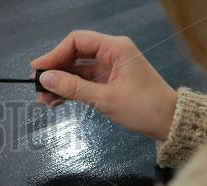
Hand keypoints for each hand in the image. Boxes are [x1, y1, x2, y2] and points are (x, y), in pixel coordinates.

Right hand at [32, 30, 177, 140]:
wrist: (169, 123)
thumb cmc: (144, 107)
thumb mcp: (105, 98)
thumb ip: (74, 88)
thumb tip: (45, 79)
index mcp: (115, 48)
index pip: (76, 41)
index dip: (54, 54)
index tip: (37, 69)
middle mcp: (111, 54)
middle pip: (74, 55)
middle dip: (55, 71)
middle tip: (37, 87)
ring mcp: (109, 68)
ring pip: (77, 70)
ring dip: (60, 84)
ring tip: (44, 100)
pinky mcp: (108, 82)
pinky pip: (83, 82)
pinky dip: (70, 91)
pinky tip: (57, 101)